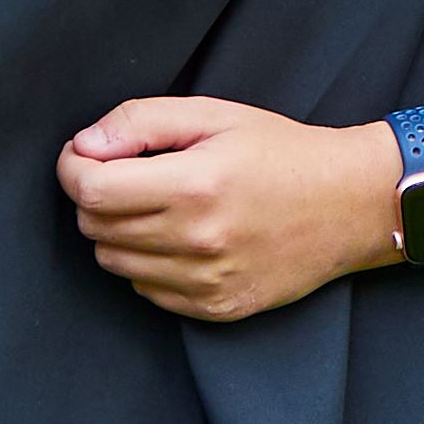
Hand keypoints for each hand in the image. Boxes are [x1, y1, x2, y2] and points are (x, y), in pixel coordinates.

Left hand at [61, 97, 395, 319]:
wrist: (351, 204)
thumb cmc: (283, 152)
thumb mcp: (216, 115)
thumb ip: (142, 122)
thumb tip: (85, 146)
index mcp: (196, 185)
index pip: (91, 191)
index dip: (73, 168)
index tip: (84, 156)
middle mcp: (198, 240)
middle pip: (95, 228)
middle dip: (96, 197)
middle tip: (128, 175)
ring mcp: (208, 281)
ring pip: (114, 263)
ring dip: (120, 232)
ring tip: (158, 206)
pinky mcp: (217, 308)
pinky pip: (146, 290)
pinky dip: (149, 263)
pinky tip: (181, 238)